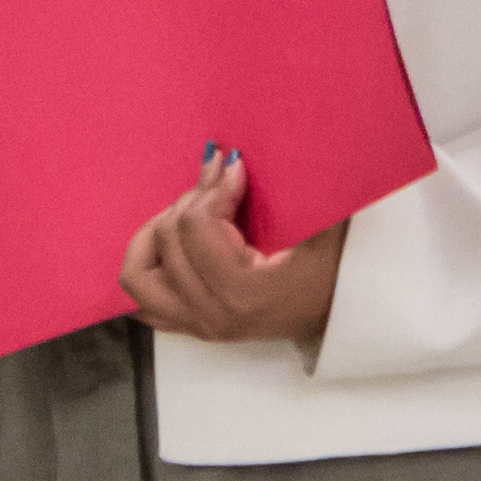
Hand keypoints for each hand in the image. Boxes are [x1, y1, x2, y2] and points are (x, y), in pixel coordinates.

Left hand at [120, 145, 344, 343]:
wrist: (342, 317)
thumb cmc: (335, 271)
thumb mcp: (320, 226)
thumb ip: (284, 188)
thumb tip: (232, 154)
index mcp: (243, 292)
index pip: (197, 226)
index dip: (214, 188)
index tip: (235, 167)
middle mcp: (212, 314)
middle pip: (167, 241)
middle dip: (188, 201)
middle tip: (214, 181)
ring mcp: (197, 325)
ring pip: (138, 275)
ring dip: (152, 237)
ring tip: (183, 212)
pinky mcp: (191, 326)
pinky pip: (141, 302)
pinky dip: (147, 269)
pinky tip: (167, 244)